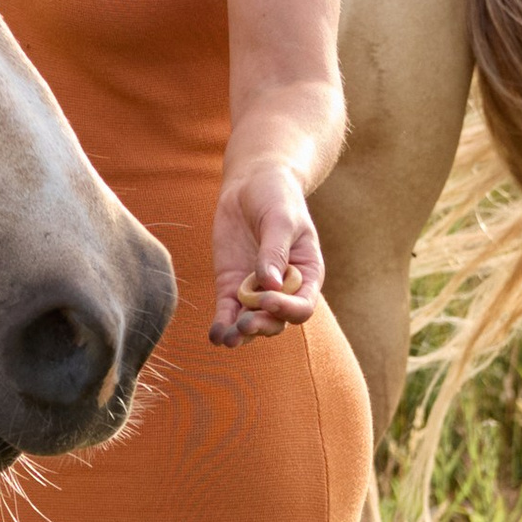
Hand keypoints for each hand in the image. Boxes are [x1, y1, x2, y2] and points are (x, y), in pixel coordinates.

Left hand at [210, 167, 324, 345]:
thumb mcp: (280, 220)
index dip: (286, 308)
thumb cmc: (277, 197)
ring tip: (227, 339)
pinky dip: (222, 324)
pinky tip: (215, 335)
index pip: (302, 306)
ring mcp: (256, 290)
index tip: (267, 298)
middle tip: (245, 324)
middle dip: (261, 325)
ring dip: (240, 333)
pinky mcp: (231, 286)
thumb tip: (270, 285)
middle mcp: (283, 289)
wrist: (254, 183)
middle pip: (276, 321)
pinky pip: (228, 311)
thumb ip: (275, 251)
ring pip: (252, 322)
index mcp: (306, 275)